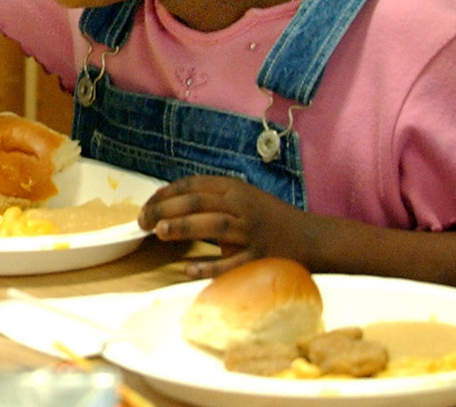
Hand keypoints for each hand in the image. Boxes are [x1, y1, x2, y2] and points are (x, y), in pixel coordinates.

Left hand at [140, 175, 321, 278]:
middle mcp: (243, 207)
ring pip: (214, 226)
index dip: (165, 194)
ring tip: (159, 233)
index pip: (193, 186)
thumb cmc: (268, 218)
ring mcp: (253, 233)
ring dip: (184, 227)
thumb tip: (165, 200)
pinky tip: (187, 269)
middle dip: (166, 210)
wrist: (312, 239)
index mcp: (235, 189)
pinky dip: (208, 267)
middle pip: (199, 203)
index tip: (146, 206)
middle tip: (143, 221)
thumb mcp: (241, 198)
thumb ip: (209, 198)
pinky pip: (232, 264)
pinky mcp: (261, 259)